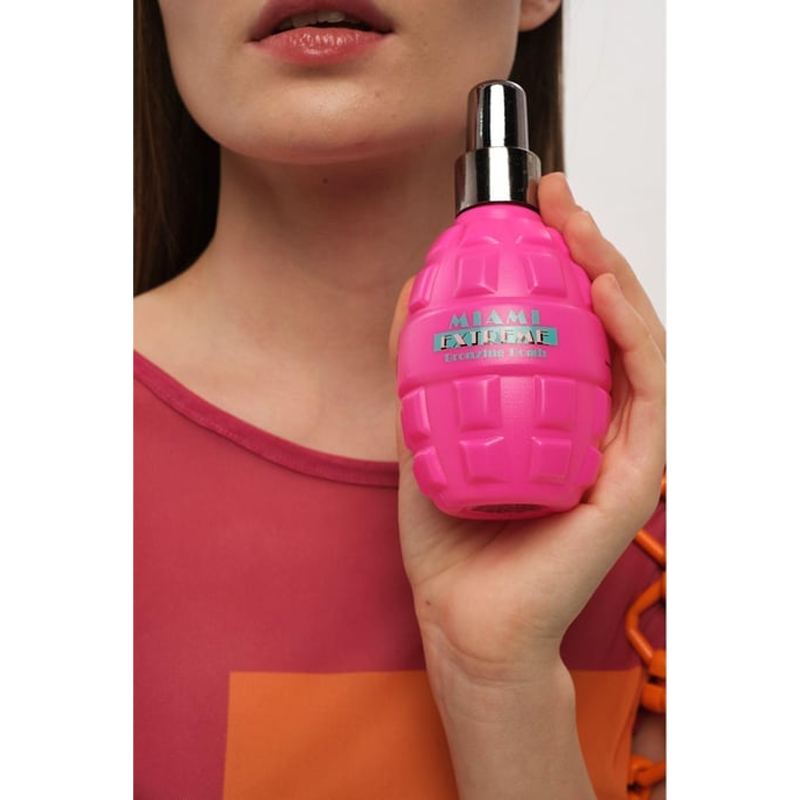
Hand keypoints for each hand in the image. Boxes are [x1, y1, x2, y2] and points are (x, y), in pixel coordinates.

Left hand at [390, 171, 665, 681]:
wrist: (463, 614)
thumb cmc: (451, 533)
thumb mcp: (421, 429)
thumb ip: (421, 365)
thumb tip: (411, 291)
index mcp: (551, 408)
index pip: (567, 319)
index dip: (554, 258)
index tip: (528, 210)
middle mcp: (592, 420)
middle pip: (605, 318)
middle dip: (586, 249)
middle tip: (556, 200)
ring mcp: (618, 446)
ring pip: (635, 343)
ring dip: (613, 275)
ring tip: (580, 228)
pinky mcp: (633, 478)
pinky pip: (646, 395)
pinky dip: (632, 336)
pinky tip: (606, 293)